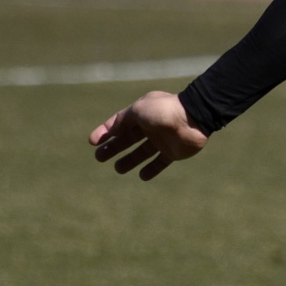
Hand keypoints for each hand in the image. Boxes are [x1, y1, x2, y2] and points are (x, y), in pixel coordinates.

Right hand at [90, 90, 208, 179]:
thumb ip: (123, 121)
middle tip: (100, 157)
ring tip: (118, 169)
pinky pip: (160, 162)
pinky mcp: (174, 152)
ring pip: (142, 152)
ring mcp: (163, 139)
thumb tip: (111, 131)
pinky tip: (142, 175)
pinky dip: (152, 169)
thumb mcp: (138, 111)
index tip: (92, 142)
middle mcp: (152, 125)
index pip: (119, 122)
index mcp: (142, 112)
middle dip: (114, 147)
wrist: (194, 118)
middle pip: (129, 138)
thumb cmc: (164, 111)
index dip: (105, 131)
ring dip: (130, 160)